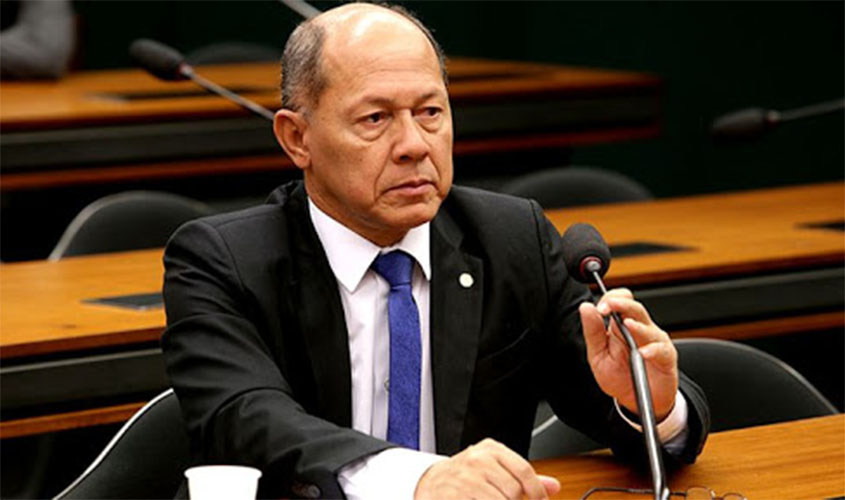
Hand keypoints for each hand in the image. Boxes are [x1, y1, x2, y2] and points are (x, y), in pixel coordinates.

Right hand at [414, 438, 560, 499]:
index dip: (536, 491)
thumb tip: (554, 487)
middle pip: (513, 490)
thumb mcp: (496, 469)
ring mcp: (466, 477)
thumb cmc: (468, 476)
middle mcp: (478, 459)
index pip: (523, 469)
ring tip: (490, 499)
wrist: (432, 483)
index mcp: (491, 449)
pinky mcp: (456, 494)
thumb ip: (524, 478)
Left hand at [579, 288, 677, 420]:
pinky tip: (643, 353)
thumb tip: (586, 308)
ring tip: (628, 325)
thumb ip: (593, 332)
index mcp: (622, 325)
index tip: (600, 307)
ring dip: (637, 326)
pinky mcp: (666, 358)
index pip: (621, 300)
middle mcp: (640, 329)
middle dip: (622, 305)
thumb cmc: (619, 376)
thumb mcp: (598, 355)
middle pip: (635, 308)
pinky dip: (653, 350)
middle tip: (609, 307)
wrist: (636, 401)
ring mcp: (654, 342)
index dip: (611, 299)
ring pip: (649, 328)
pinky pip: (662, 351)